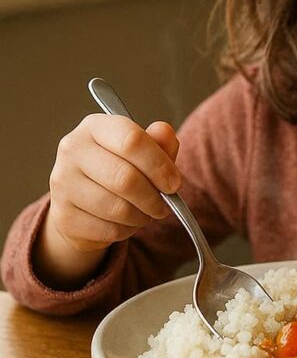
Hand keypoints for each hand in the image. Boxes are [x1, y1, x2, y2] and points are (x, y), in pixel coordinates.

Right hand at [35, 115, 179, 287]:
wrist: (83, 201)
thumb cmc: (120, 169)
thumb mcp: (144, 150)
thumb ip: (159, 141)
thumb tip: (164, 131)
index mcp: (95, 126)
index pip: (132, 140)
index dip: (159, 164)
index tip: (174, 182)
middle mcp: (72, 150)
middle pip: (125, 178)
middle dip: (153, 197)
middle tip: (165, 204)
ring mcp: (62, 183)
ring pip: (117, 208)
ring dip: (142, 215)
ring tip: (147, 212)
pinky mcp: (63, 216)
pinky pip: (108, 229)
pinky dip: (126, 230)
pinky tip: (127, 222)